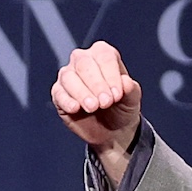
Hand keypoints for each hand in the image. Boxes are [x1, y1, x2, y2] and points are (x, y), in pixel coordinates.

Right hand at [50, 42, 143, 182]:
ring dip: (81, 92)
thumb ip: (130, 89)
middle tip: (105, 103)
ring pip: (69, 77)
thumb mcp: (133, 100)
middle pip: (83, 64)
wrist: (114, 134)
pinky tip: (76, 109)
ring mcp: (69, 78)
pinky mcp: (60, 95)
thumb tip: (123, 85)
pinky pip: (58, 93)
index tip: (117, 94)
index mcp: (104, 56)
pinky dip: (66, 100)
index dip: (109, 74)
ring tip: (92, 107)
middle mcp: (84, 62)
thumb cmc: (125, 110)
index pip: (103, 56)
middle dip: (95, 83)